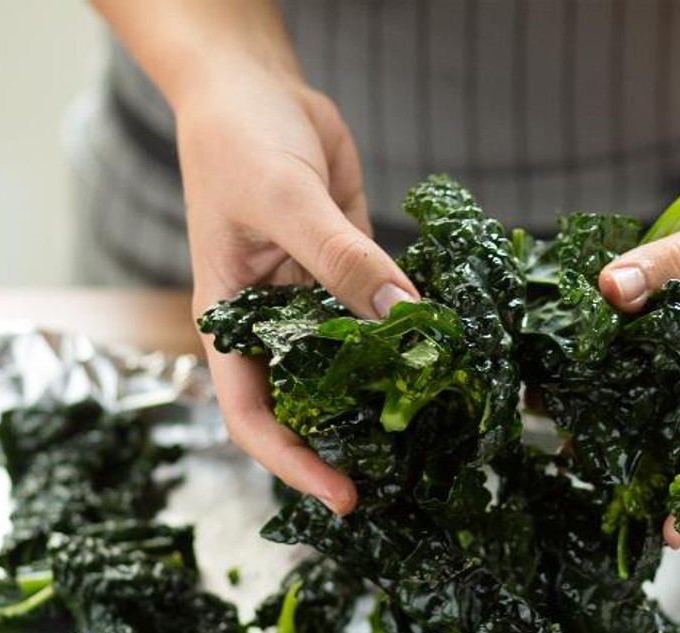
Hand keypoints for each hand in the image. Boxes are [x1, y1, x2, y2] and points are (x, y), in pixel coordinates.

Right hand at [177, 58, 416, 514]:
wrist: (253, 87)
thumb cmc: (238, 141)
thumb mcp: (286, 200)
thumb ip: (344, 260)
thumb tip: (404, 315)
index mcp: (230, 323)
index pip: (252, 415)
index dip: (293, 463)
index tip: (342, 496)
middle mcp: (271, 324)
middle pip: (306, 404)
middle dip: (348, 443)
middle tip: (409, 479)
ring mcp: (313, 303)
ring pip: (351, 366)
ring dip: (389, 393)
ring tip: (441, 426)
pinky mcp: (351, 275)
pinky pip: (383, 317)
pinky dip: (411, 337)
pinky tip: (449, 356)